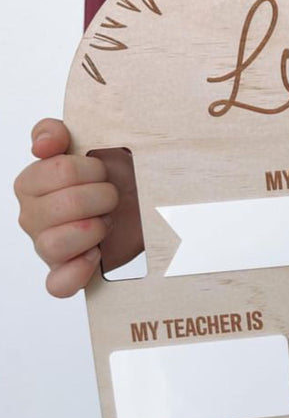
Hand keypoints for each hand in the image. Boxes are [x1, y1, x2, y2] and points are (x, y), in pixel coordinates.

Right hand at [14, 119, 141, 296]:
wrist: (126, 211)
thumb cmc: (102, 183)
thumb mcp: (82, 147)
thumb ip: (54, 133)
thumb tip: (44, 144)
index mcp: (32, 184)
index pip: (59, 170)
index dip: (92, 170)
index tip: (103, 172)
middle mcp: (32, 217)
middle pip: (66, 205)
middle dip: (101, 198)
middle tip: (112, 199)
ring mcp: (45, 247)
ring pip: (54, 244)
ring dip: (93, 231)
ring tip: (106, 224)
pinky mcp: (61, 274)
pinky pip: (57, 284)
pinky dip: (77, 272)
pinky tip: (95, 255)